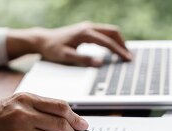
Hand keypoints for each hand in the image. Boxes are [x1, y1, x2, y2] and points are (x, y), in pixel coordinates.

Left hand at [7, 21, 131, 66]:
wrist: (42, 40)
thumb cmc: (52, 49)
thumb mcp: (66, 57)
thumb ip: (83, 59)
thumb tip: (99, 63)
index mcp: (85, 33)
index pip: (107, 42)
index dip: (119, 51)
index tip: (127, 59)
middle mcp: (88, 27)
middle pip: (113, 32)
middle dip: (123, 44)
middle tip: (129, 57)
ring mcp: (88, 27)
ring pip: (109, 31)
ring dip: (118, 41)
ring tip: (124, 54)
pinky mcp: (86, 30)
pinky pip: (104, 33)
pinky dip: (112, 40)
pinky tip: (114, 49)